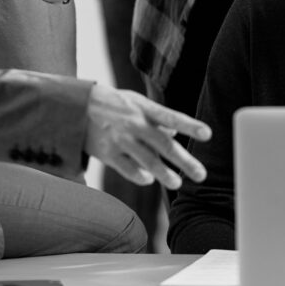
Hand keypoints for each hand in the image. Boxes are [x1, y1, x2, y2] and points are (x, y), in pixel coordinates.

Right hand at [84, 86, 211, 188]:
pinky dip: (140, 176)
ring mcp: (121, 140)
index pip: (172, 117)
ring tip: (178, 183)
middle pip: (164, 145)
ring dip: (165, 174)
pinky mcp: (107, 153)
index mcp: (145, 108)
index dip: (190, 126)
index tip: (208, 134)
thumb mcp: (137, 102)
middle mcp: (135, 124)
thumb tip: (176, 134)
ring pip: (148, 161)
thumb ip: (157, 118)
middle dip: (185, 161)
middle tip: (201, 175)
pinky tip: (149, 180)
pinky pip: (128, 169)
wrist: (76, 106)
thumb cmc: (114, 103)